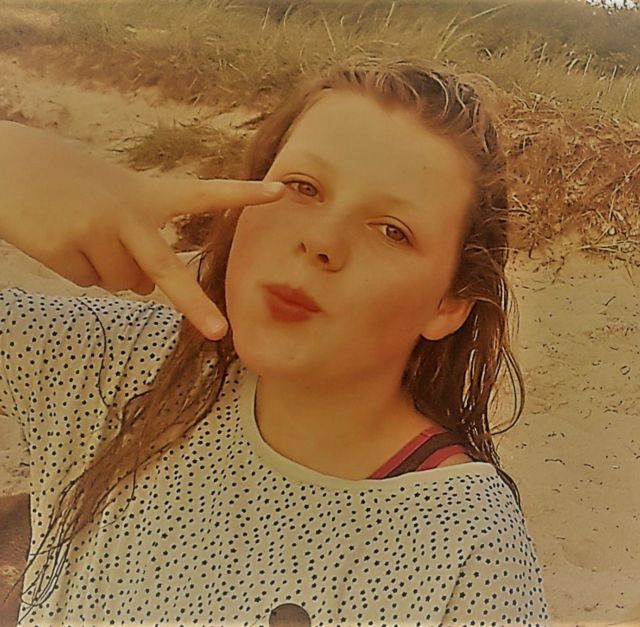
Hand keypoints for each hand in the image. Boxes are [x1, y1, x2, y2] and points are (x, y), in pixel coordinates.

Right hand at [0, 121, 283, 339]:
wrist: (6, 164)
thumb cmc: (69, 182)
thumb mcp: (115, 200)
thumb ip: (142, 242)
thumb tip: (146, 290)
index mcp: (148, 193)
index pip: (204, 193)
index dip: (242, 194)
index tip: (281, 192)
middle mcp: (130, 212)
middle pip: (166, 269)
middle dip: (193, 304)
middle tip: (219, 331)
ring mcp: (98, 230)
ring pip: (122, 284)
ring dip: (108, 270)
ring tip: (82, 232)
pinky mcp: (67, 247)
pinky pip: (88, 282)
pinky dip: (79, 270)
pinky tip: (62, 240)